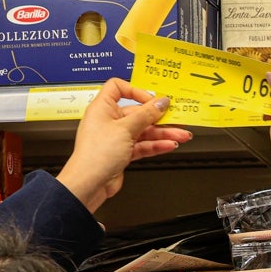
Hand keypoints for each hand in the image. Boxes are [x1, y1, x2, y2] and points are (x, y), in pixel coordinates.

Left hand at [56, 78, 192, 212]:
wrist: (90, 183)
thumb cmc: (96, 155)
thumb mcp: (125, 129)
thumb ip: (146, 115)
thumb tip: (160, 103)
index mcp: (103, 107)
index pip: (118, 88)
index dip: (136, 91)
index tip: (153, 100)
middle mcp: (109, 121)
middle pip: (138, 113)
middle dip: (158, 118)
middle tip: (176, 119)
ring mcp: (117, 137)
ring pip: (144, 131)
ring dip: (162, 133)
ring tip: (180, 135)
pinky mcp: (123, 152)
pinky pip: (143, 145)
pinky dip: (156, 145)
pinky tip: (168, 145)